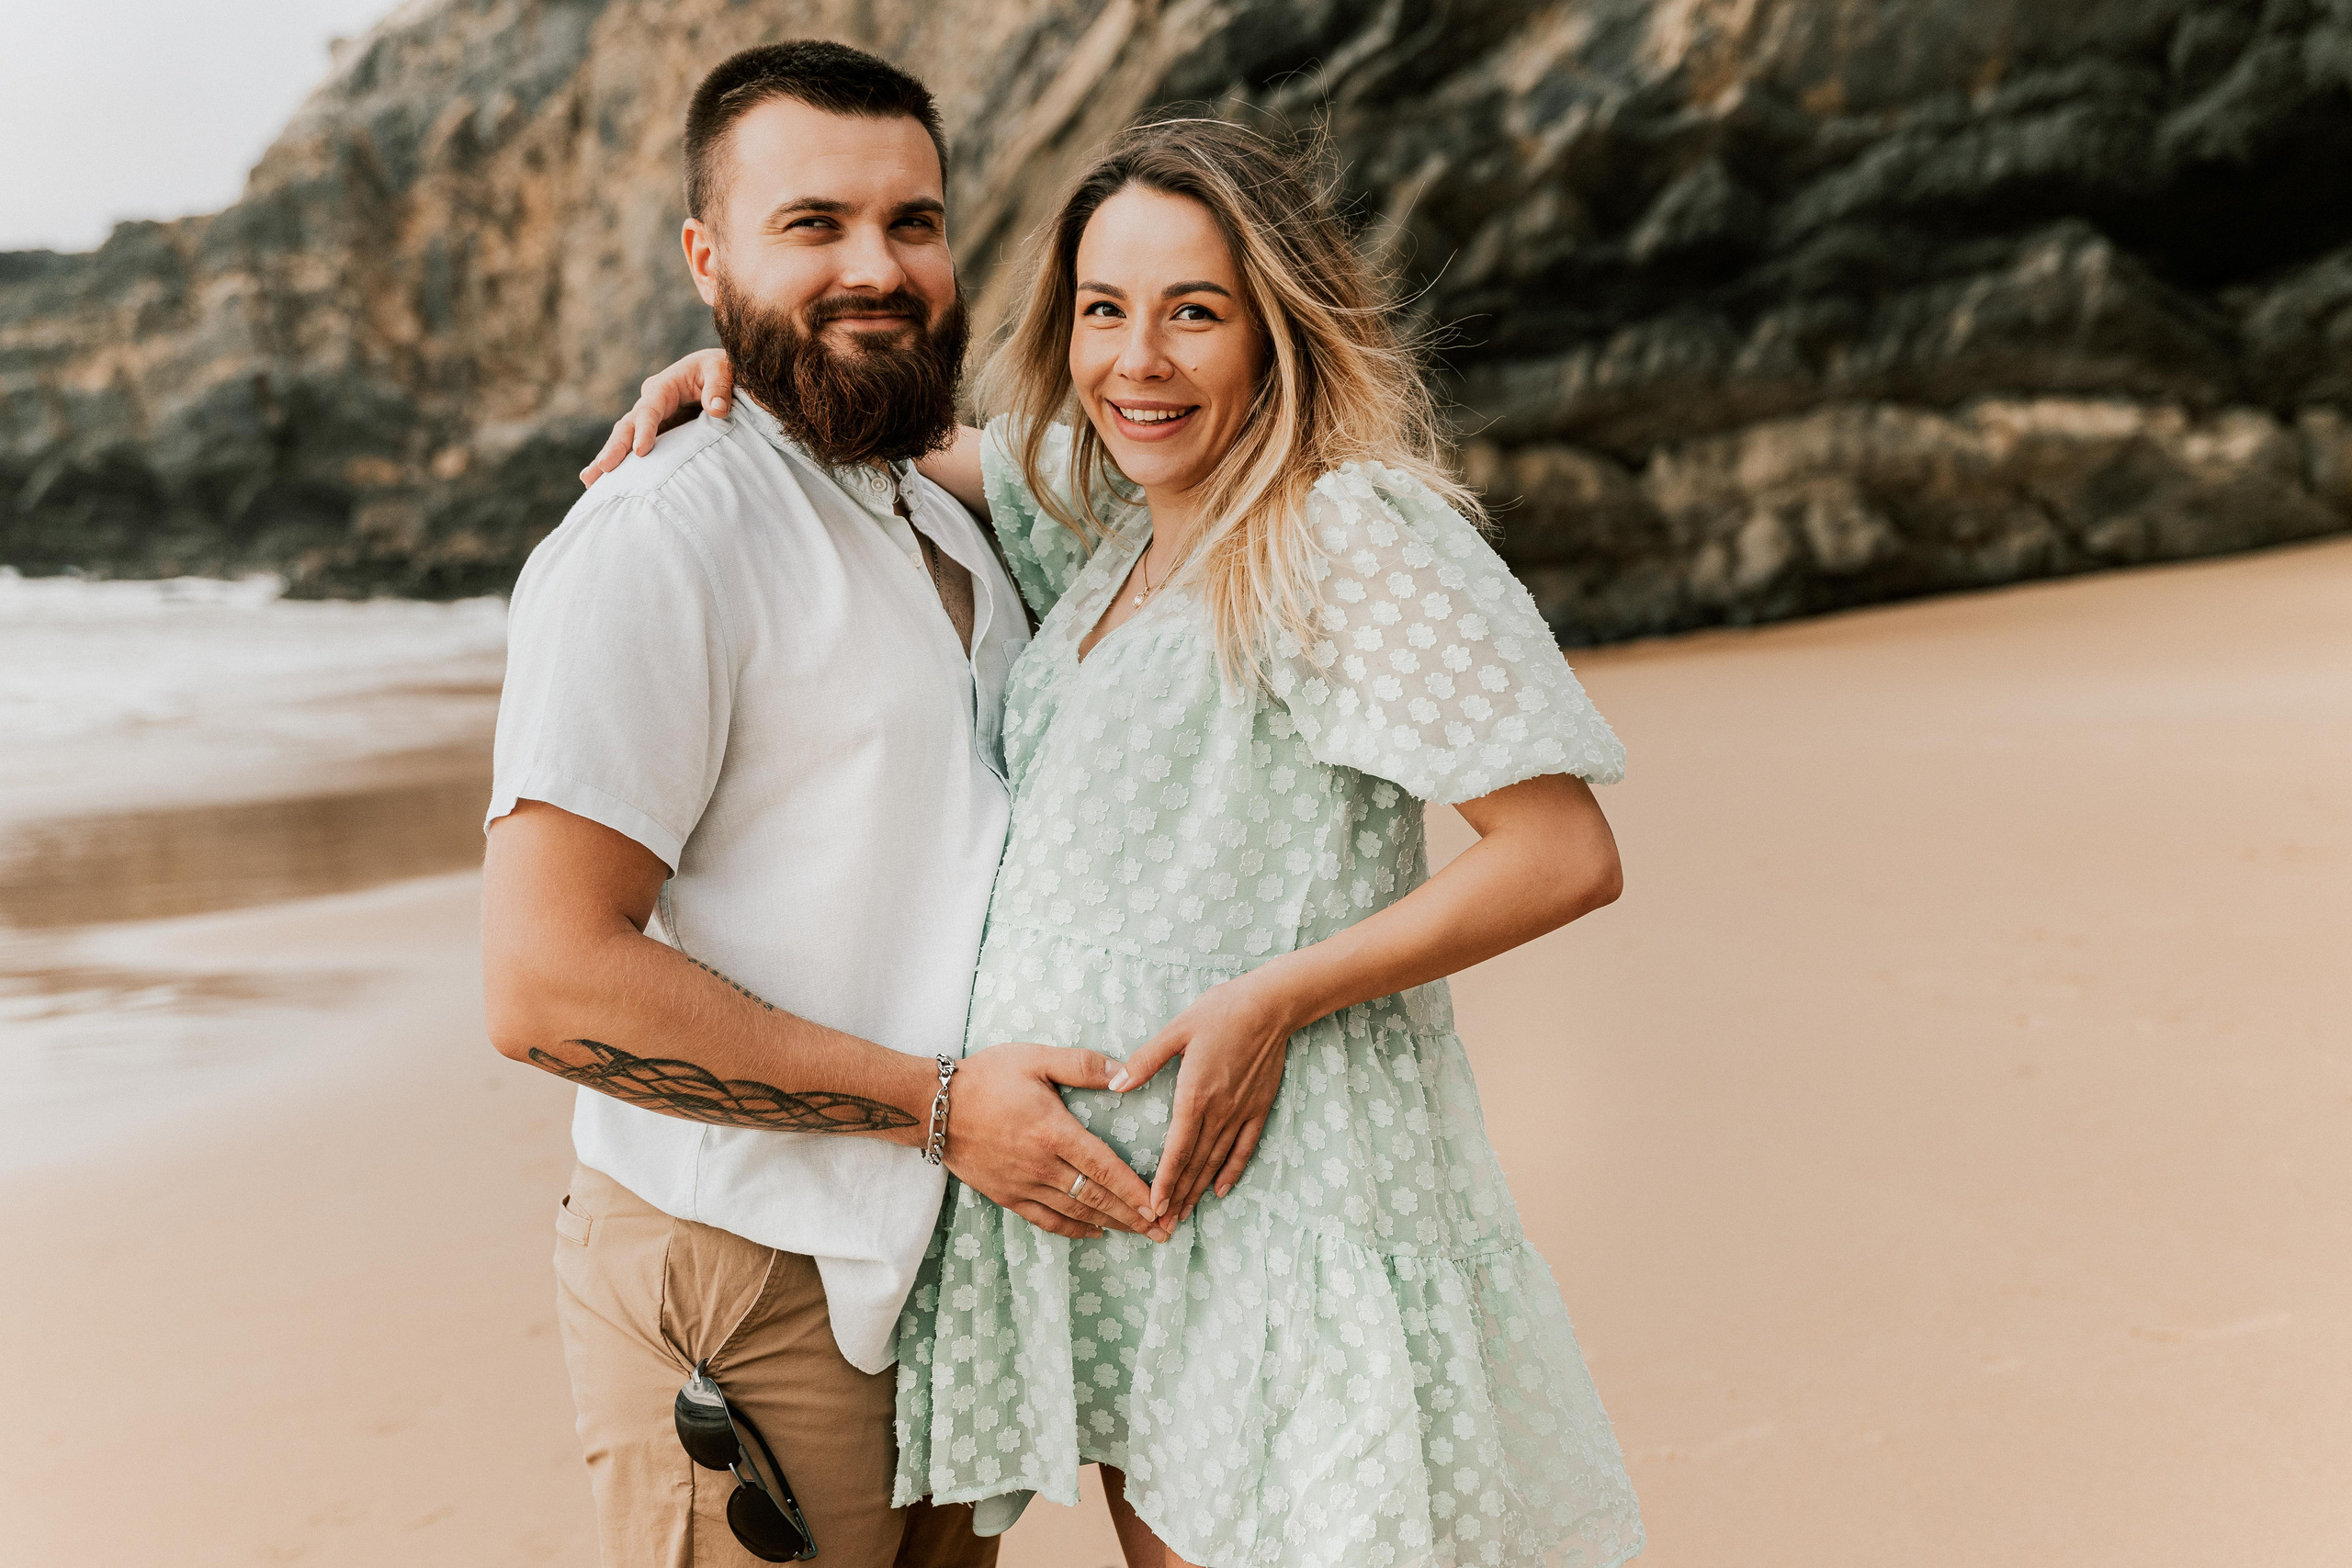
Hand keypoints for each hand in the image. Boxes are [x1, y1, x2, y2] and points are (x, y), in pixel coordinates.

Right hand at [579, 348, 734, 486]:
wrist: (716, 374)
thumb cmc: (719, 368)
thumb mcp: (722, 369)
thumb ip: (719, 387)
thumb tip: (717, 409)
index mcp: (664, 387)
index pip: (650, 409)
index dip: (644, 430)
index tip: (640, 452)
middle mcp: (649, 403)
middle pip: (628, 426)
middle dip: (615, 448)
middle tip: (604, 468)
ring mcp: (648, 420)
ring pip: (624, 440)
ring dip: (608, 458)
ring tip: (590, 480)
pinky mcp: (654, 434)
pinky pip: (632, 449)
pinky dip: (620, 464)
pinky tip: (602, 483)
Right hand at [944, 1043, 1171, 1242]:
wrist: (933, 1106)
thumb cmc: (987, 1077)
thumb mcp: (1035, 1059)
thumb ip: (1081, 1065)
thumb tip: (1125, 1072)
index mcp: (1053, 1132)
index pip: (1104, 1167)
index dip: (1134, 1190)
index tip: (1160, 1206)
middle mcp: (1041, 1165)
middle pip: (1096, 1197)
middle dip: (1133, 1216)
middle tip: (1163, 1231)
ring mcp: (1022, 1185)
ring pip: (1076, 1212)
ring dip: (1111, 1225)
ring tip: (1140, 1233)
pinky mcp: (1006, 1196)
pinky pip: (1046, 1220)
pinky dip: (1074, 1229)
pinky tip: (1095, 1232)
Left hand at [1111, 975, 1295, 1226]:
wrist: (1270, 1005)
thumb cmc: (1220, 1012)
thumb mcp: (1177, 1030)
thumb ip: (1145, 1061)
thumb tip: (1116, 1084)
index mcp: (1195, 1095)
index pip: (1177, 1150)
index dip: (1165, 1181)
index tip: (1153, 1206)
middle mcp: (1219, 1111)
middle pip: (1195, 1163)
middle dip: (1177, 1196)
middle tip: (1163, 1225)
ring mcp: (1241, 1113)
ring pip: (1217, 1161)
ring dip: (1199, 1190)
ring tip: (1185, 1215)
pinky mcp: (1259, 1109)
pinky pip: (1244, 1148)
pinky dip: (1232, 1172)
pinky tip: (1221, 1190)